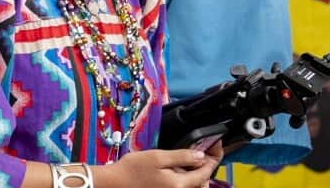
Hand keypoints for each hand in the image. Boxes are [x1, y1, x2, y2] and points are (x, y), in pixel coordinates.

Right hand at [98, 148, 220, 187]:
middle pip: (202, 182)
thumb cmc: (132, 169)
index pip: (205, 172)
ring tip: (190, 157)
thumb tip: (201, 156)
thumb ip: (182, 156)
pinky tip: (177, 168)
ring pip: (192, 186)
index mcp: (179, 185)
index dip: (213, 158)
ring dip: (196, 174)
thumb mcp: (158, 157)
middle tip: (204, 150)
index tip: (216, 145)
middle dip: (205, 167)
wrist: (113, 184)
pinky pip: (181, 187)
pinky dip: (185, 179)